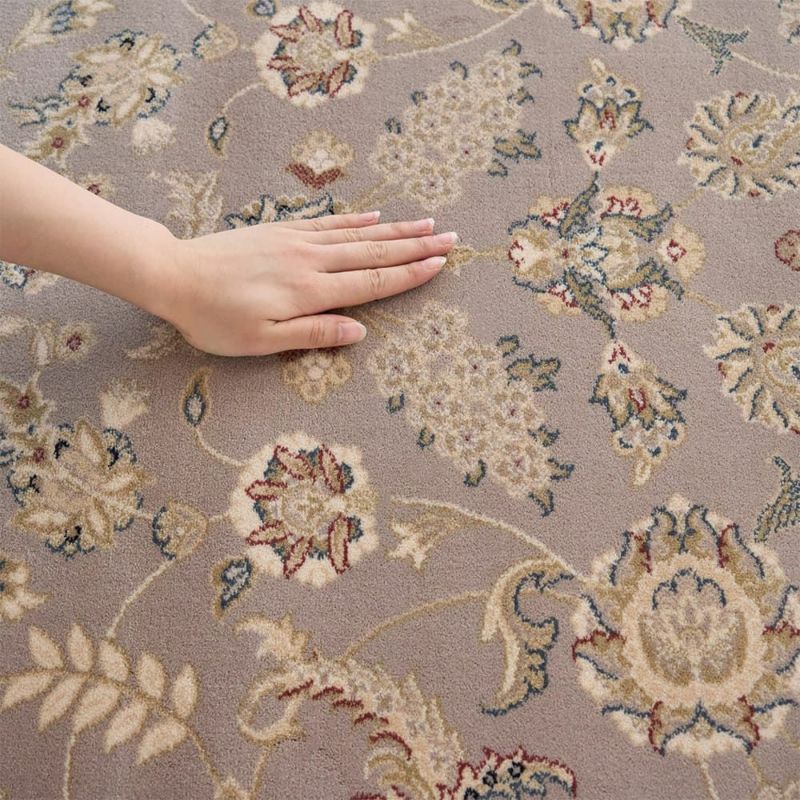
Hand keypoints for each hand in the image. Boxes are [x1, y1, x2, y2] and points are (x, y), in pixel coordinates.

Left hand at [158, 211, 456, 356]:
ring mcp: (298, 241)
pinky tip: (376, 216)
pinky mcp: (282, 231)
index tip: (439, 264)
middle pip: (374, 253)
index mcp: (309, 292)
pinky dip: (356, 219)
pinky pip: (329, 223)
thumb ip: (313, 334)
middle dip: (415, 246)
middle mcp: (311, 261)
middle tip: (449, 236)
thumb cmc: (214, 318)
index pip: (371, 283)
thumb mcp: (261, 341)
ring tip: (426, 223)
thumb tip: (358, 334)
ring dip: (395, 229)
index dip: (408, 275)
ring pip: (358, 234)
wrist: (173, 274)